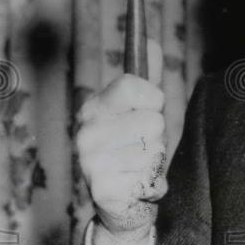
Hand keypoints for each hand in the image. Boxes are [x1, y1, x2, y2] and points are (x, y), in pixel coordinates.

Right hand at [77, 41, 166, 243]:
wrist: (123, 203)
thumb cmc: (135, 148)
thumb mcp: (142, 109)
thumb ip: (147, 76)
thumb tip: (152, 41)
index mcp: (93, 108)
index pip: (133, 85)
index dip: (153, 98)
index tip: (152, 107)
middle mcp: (86, 133)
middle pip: (153, 119)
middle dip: (158, 136)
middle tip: (141, 147)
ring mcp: (90, 162)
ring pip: (155, 149)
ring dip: (155, 161)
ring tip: (138, 167)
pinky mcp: (103, 190)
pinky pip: (151, 176)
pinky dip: (153, 184)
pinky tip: (136, 186)